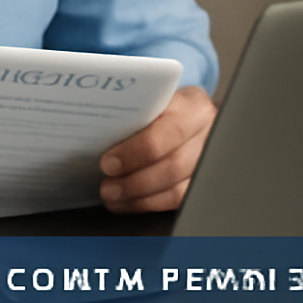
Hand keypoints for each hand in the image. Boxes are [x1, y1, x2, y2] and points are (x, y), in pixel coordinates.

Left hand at [99, 86, 215, 213]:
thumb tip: (95, 131)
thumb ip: (134, 111)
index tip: (108, 162)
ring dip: (139, 197)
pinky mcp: (201, 182)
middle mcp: (207, 133)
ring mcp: (207, 160)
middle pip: (173, 165)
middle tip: (107, 186)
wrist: (187, 113)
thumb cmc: (161, 104)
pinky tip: (127, 202)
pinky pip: (177, 202)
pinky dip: (148, 204)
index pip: (169, 131)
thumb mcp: (151, 97)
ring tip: (112, 196)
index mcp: (194, 106)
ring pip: (176, 189)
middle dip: (134, 180)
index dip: (136, 151)